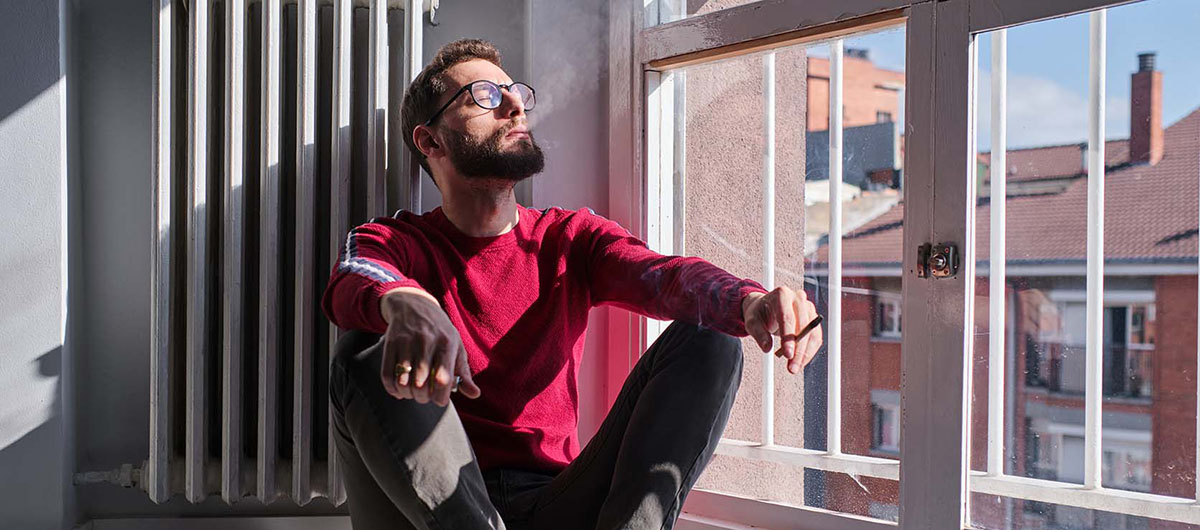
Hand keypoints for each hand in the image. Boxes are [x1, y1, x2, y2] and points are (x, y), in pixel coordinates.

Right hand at [378, 287, 480, 404]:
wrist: (414, 304)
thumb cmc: (440, 332)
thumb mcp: (456, 346)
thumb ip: (464, 373)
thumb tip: (475, 394)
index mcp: (446, 344)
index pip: (442, 379)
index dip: (440, 397)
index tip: (439, 400)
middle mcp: (426, 342)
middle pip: (421, 384)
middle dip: (423, 398)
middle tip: (424, 397)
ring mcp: (406, 342)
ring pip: (403, 381)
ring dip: (407, 394)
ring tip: (412, 393)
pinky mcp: (390, 344)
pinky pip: (387, 374)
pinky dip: (392, 388)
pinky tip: (398, 389)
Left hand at [742, 286, 823, 373]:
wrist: (766, 307)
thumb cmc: (759, 313)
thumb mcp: (752, 322)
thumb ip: (758, 334)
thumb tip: (767, 347)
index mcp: (781, 295)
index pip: (787, 317)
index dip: (789, 338)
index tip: (788, 355)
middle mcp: (798, 298)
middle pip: (802, 326)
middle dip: (798, 350)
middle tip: (792, 366)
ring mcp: (807, 307)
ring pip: (812, 333)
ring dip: (805, 353)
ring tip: (795, 367)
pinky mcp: (812, 318)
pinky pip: (815, 337)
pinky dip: (809, 351)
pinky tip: (801, 361)